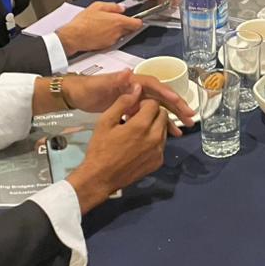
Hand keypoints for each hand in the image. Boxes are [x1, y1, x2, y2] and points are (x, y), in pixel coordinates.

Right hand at [55, 1, 142, 54]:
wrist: (74, 36)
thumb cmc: (83, 22)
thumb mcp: (97, 6)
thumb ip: (112, 6)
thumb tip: (121, 8)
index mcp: (118, 21)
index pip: (137, 24)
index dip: (138, 21)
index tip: (136, 19)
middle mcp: (118, 32)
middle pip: (130, 30)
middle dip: (127, 25)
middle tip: (117, 20)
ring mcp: (113, 40)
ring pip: (121, 35)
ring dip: (117, 31)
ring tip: (105, 25)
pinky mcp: (107, 46)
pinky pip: (113, 40)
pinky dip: (110, 36)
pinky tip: (100, 32)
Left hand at [60, 70, 192, 131]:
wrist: (77, 95)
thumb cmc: (89, 89)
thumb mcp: (101, 85)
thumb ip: (115, 80)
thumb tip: (130, 73)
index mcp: (133, 81)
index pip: (154, 85)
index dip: (167, 93)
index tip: (178, 102)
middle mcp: (138, 89)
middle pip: (162, 96)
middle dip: (177, 106)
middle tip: (190, 117)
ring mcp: (137, 99)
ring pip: (159, 107)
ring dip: (172, 116)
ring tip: (185, 128)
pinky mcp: (134, 108)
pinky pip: (151, 116)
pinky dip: (161, 123)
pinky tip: (169, 133)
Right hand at [66, 87, 168, 212]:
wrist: (100, 177)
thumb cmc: (100, 148)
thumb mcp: (105, 121)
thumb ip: (122, 102)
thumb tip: (136, 88)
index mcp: (141, 126)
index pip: (154, 104)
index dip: (144, 102)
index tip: (135, 108)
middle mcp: (154, 138)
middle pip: (162, 115)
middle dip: (152, 112)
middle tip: (137, 117)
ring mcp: (158, 151)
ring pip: (163, 129)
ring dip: (155, 125)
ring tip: (138, 131)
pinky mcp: (158, 162)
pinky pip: (161, 144)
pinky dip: (154, 140)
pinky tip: (140, 144)